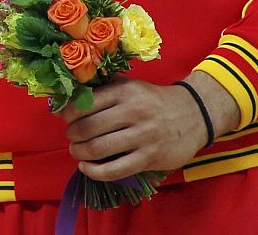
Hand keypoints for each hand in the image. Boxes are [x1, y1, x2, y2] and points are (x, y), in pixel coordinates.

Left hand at [60, 76, 236, 180]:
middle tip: (71, 137)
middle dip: (72, 135)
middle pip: (87, 127)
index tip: (63, 118)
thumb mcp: (129, 85)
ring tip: (77, 151)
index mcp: (124, 91)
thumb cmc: (152, 100)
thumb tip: (68, 97)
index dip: (66, 113)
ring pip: (98, 149)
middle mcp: (133, 112)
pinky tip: (86, 167)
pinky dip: (94, 172)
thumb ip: (103, 88)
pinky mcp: (150, 158)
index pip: (84, 104)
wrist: (193, 113)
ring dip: (79, 152)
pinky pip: (115, 170)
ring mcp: (143, 136)